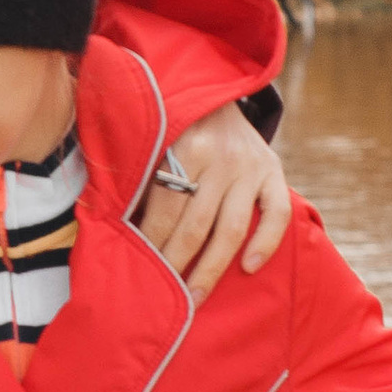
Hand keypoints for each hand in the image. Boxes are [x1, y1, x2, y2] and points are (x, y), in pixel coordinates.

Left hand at [137, 105, 291, 301]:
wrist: (216, 92)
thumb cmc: (173, 127)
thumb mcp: (153, 140)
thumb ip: (140, 178)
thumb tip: (115, 230)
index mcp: (184, 146)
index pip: (165, 209)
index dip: (150, 244)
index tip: (137, 272)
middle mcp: (221, 156)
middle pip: (196, 225)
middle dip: (176, 265)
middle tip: (162, 299)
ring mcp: (250, 165)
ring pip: (231, 228)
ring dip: (211, 268)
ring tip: (195, 298)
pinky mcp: (274, 171)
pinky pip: (276, 213)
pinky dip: (266, 243)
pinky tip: (249, 268)